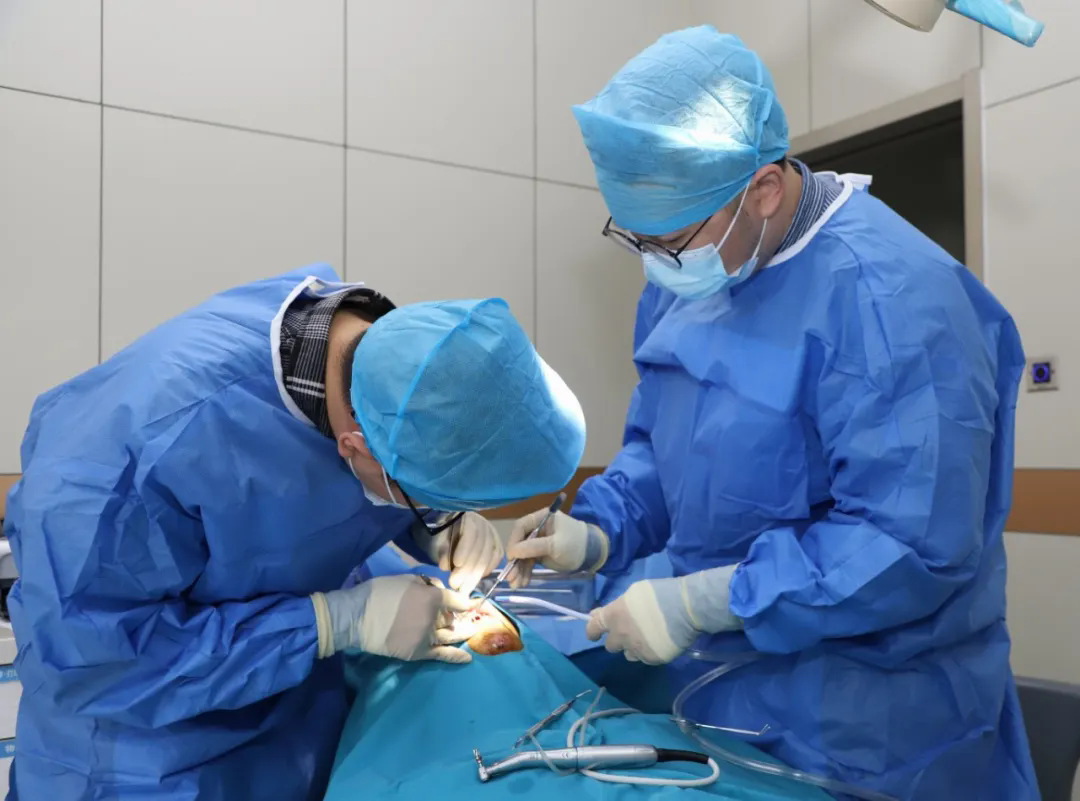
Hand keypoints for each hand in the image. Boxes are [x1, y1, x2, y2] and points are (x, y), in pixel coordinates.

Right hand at [311, 574, 476, 662]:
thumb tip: (436, 590)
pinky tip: (468, 658)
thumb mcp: (404, 579)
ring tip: (472, 632)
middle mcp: (434, 618)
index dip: (465, 602)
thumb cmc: (378, 593)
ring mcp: (427, 637)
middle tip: (472, 618)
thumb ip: (425, 584)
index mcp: (432, 598)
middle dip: (463, 617)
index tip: (472, 604)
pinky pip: (440, 655)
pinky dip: (455, 657)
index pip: (455, 600)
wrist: (357, 617)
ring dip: (462, 634)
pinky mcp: (417, 653)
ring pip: (450, 636)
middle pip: (453, 618)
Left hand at [413, 512, 502, 595]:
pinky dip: (488, 568)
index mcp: (466, 517)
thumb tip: (445, 566)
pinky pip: (497, 556)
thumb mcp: (437, 541)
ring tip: (464, 588)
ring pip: (489, 554)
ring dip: (477, 574)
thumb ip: (442, 550)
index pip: (471, 532)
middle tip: (456, 585)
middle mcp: (482, 523)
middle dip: (469, 569)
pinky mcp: (496, 543)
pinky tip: (478, 578)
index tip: (456, 564)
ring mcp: (491, 533)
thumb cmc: (440, 536)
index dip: (465, 548)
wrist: (449, 532)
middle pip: (481, 546)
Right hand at [504, 510, 608, 586]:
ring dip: (518, 570)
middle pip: (520, 543)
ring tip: (516, 585)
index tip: (511, 557)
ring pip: (523, 556)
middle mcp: (537, 529)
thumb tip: (512, 552)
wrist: (592, 555)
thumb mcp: (555, 545)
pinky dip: (525, 572)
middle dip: (515, 561)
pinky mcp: (540, 554)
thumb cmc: (575, 544)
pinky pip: (529, 563)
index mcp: (541, 518)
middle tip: (510, 577)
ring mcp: (538, 542)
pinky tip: (523, 583)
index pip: (521, 527)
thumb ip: (533, 547)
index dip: (513, 541)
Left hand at [585, 568, 741, 664]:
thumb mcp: (633, 593)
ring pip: (628, 654)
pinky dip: (649, 652)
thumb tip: (602, 614)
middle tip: (629, 632)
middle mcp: (621, 635)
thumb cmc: (659, 594)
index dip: (592, 631)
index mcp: (613, 616)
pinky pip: (645, 658)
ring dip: (633, 648)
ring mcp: (636, 649)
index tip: (595, 634)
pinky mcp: (651, 659)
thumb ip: (617, 607)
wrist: (686, 608)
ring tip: (647, 638)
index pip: (593, 628)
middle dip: (617, 639)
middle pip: (610, 645)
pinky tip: (659, 642)